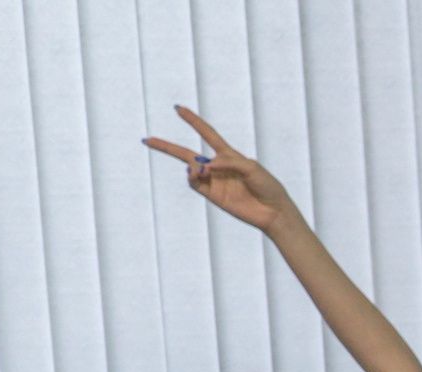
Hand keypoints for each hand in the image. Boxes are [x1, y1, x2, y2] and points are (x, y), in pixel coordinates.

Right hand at [144, 106, 298, 233]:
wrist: (273, 212)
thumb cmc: (268, 186)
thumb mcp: (252, 168)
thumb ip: (230, 162)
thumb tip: (206, 165)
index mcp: (230, 155)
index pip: (207, 133)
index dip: (193, 121)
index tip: (178, 109)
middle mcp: (218, 167)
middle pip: (187, 153)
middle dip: (167, 147)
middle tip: (147, 140)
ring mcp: (214, 181)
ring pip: (190, 168)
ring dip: (191, 165)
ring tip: (202, 169)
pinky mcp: (213, 196)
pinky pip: (195, 183)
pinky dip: (193, 176)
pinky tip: (200, 173)